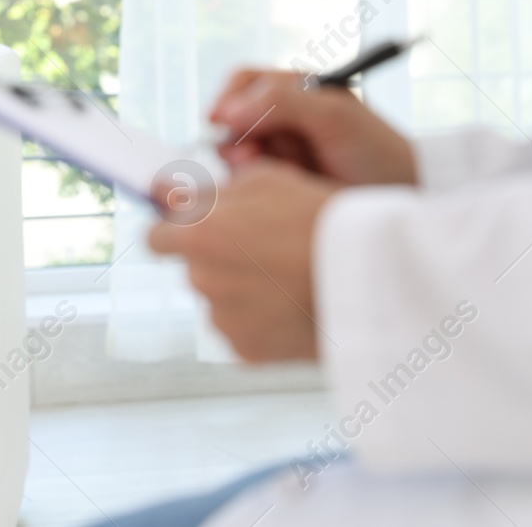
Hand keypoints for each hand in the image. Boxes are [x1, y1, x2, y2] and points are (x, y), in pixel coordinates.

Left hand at [149, 159, 338, 360]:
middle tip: (264, 249)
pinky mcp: (248, 353)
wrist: (375, 278)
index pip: (156, 237)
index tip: (192, 230)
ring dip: (241, 289)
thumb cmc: (325, 222)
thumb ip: (218, 191)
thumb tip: (189, 198)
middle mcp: (203, 279)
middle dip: (218, 258)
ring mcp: (224, 320)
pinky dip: (261, 321)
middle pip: (193, 267)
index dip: (175, 231)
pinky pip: (243, 330)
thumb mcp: (270, 179)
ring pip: (219, 300)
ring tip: (288, 277)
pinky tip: (293, 304)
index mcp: (200, 234)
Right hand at [211, 69, 416, 185]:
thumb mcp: (333, 115)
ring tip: (278, 173)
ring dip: (248, 163)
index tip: (218, 122)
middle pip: (232, 118)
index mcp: (295, 88)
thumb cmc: (376, 150)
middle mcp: (282, 115)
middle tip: (253, 157)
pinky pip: (248, 179)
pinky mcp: (278, 180)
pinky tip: (282, 185)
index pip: (243, 81)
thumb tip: (225, 113)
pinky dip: (257, 182)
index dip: (226, 99)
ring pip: (236, 151)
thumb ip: (281, 102)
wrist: (401, 199)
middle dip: (237, 138)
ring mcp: (279, 149)